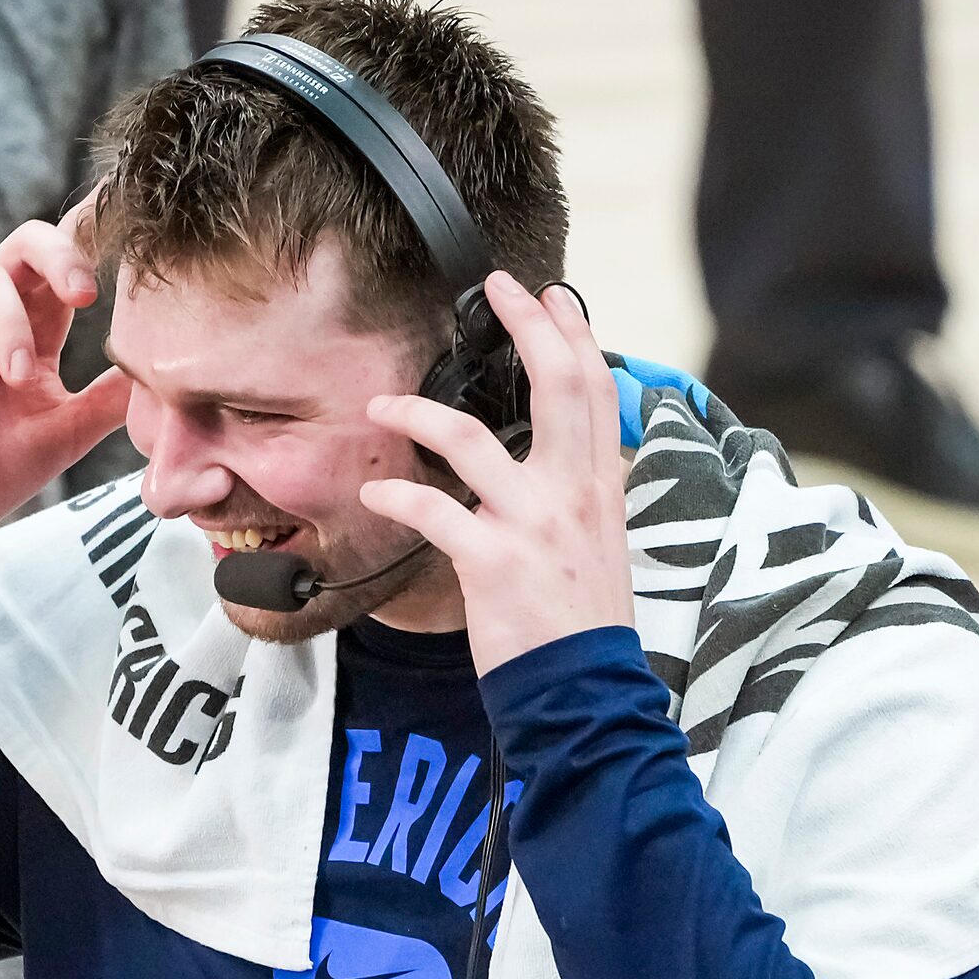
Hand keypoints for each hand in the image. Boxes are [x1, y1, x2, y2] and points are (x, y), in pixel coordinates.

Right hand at [0, 210, 132, 524]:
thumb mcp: (63, 436)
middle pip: (22, 244)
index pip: (61, 264)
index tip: (126, 235)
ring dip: (7, 327)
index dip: (89, 238)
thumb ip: (107, 402)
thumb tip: (172, 375)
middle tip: (85, 295)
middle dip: (57, 256)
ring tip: (18, 380)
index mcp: (31, 327)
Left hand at [356, 273, 630, 675]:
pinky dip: (396, 496)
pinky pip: (432, 511)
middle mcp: (574, 493)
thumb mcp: (597, 544)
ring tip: (382, 403)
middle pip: (557, 384)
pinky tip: (377, 492)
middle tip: (496, 288)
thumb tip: (553, 460)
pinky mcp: (492, 560)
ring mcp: (533, 523)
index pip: (597, 390)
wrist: (584, 690)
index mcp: (600, 486)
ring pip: (471, 438)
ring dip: (418, 413)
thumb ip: (576, 495)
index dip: (574, 334)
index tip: (550, 295)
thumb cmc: (581, 622)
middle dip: (527, 325)